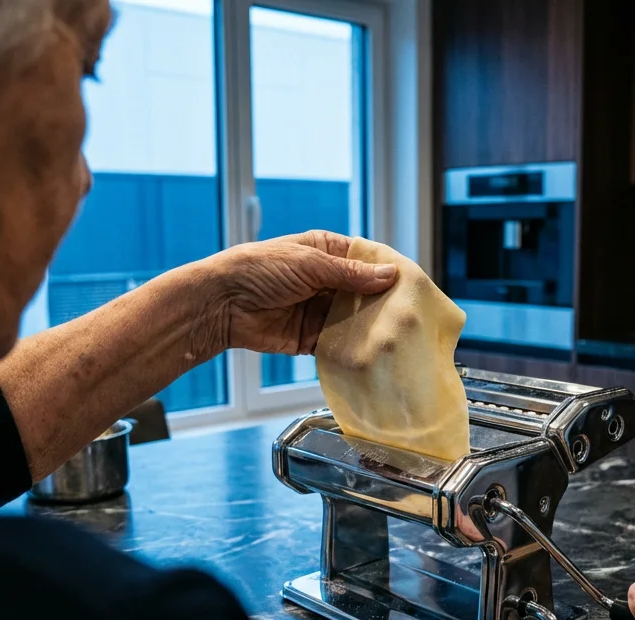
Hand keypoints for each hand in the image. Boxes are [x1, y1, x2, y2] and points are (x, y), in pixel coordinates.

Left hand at [204, 231, 396, 354]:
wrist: (222, 304)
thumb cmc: (259, 269)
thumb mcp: (309, 264)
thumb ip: (351, 274)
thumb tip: (390, 275)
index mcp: (326, 252)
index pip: (366, 260)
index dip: (388, 271)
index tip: (413, 283)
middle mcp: (326, 281)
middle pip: (364, 293)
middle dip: (383, 304)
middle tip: (410, 314)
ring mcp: (319, 310)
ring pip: (354, 320)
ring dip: (370, 327)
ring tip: (396, 335)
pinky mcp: (311, 337)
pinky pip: (338, 344)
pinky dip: (352, 348)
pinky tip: (370, 351)